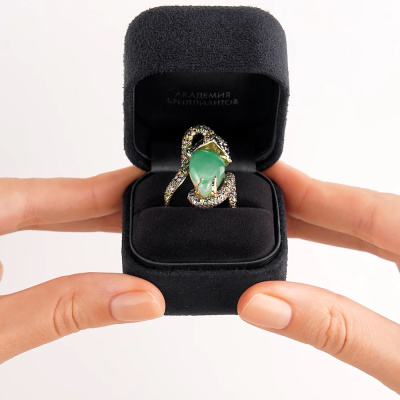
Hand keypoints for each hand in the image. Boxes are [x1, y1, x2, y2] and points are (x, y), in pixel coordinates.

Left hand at [0, 166, 164, 363]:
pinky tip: (65, 244)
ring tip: (120, 222)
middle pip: (35, 198)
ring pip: (21, 213)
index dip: (100, 187)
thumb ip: (63, 311)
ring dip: (70, 219)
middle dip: (94, 203)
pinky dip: (39, 234)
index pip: (42, 193)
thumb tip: (138, 299)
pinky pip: (6, 230)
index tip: (142, 180)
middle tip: (145, 203)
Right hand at [237, 161, 399, 393]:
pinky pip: (391, 245)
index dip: (312, 188)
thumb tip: (264, 303)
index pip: (368, 207)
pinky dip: (355, 240)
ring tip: (285, 220)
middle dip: (312, 205)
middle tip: (264, 198)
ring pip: (381, 228)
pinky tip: (331, 242)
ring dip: (330, 223)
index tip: (272, 173)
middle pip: (371, 211)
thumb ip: (336, 330)